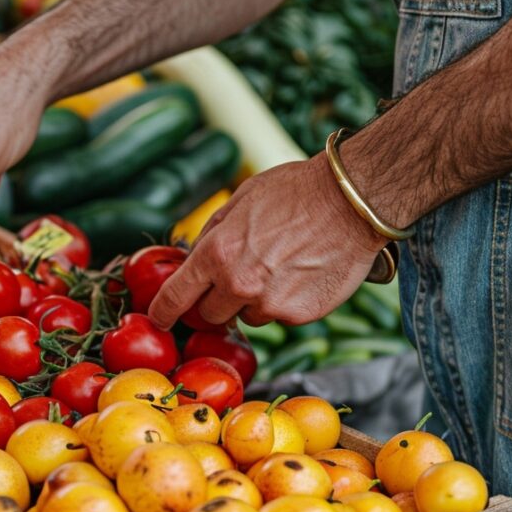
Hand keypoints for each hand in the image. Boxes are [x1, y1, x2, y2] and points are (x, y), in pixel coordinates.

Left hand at [147, 157, 388, 327]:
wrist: (351, 201)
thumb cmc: (295, 193)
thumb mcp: (240, 201)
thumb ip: (211, 236)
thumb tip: (190, 262)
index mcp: (216, 254)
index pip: (175, 297)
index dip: (163, 311)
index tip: (160, 318)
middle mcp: (239, 284)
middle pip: (209, 315)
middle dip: (216, 301)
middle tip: (237, 278)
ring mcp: (270, 304)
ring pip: (247, 317)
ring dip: (253, 301)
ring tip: (280, 267)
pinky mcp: (299, 315)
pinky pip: (280, 316)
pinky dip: (285, 302)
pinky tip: (301, 273)